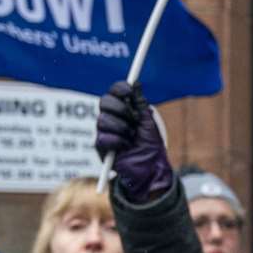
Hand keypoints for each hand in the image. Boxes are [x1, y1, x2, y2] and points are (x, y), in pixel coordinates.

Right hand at [95, 80, 173, 200]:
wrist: (151, 168)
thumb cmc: (150, 145)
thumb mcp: (148, 122)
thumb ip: (140, 104)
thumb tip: (136, 83)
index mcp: (123, 111)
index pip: (114, 93)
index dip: (119, 88)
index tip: (129, 90)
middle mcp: (111, 118)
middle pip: (104, 102)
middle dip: (120, 108)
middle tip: (133, 119)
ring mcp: (104, 132)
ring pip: (102, 120)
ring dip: (122, 128)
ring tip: (132, 137)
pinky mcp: (101, 147)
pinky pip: (103, 138)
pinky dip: (118, 141)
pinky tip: (125, 146)